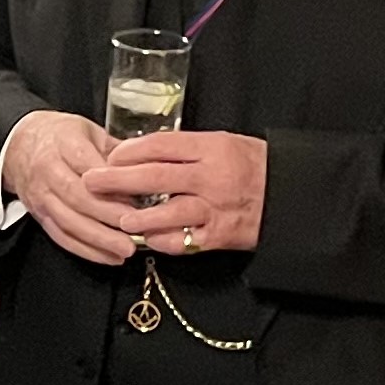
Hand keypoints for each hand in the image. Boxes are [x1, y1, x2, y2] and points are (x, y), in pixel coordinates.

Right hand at [3, 109, 134, 264]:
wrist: (20, 145)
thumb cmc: (60, 136)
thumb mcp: (89, 130)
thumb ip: (117, 150)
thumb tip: (149, 169)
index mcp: (64, 142)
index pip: (88, 165)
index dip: (112, 184)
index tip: (136, 196)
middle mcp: (49, 169)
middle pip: (78, 196)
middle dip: (108, 216)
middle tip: (135, 228)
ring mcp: (42, 195)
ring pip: (69, 221)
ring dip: (98, 239)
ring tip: (125, 250)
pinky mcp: (39, 215)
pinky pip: (61, 236)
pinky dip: (85, 250)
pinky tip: (109, 257)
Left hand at [87, 130, 267, 255]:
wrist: (293, 196)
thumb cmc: (256, 166)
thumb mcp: (226, 143)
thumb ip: (190, 149)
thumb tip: (147, 152)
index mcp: (212, 148)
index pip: (161, 146)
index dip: (131, 151)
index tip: (110, 156)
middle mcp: (211, 177)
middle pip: (155, 176)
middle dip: (118, 180)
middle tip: (92, 182)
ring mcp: (214, 208)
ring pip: (166, 212)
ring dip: (138, 217)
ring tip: (118, 219)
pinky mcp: (219, 235)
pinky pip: (183, 240)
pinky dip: (162, 240)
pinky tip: (148, 239)